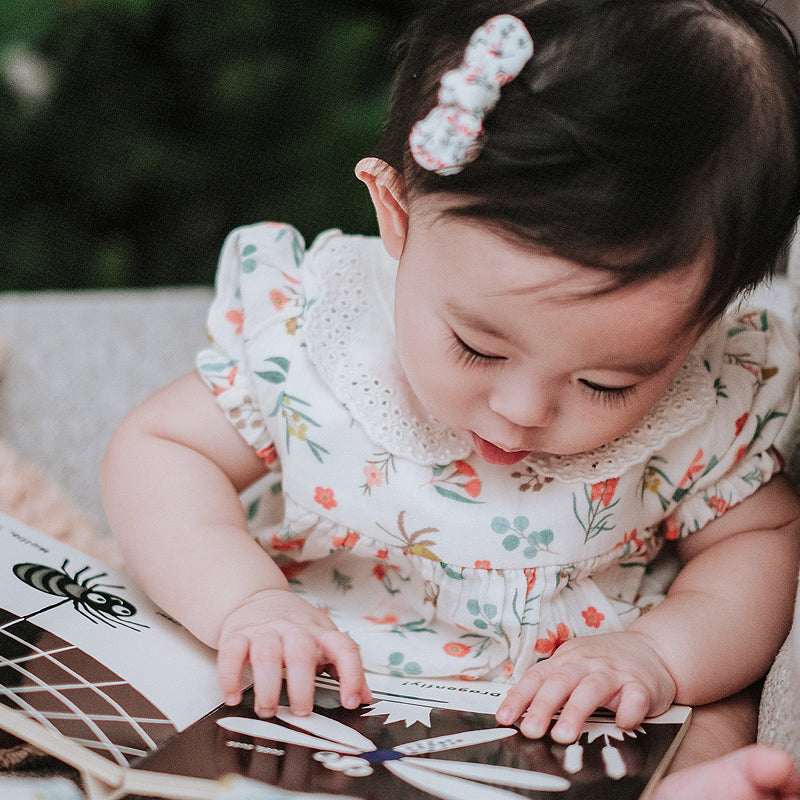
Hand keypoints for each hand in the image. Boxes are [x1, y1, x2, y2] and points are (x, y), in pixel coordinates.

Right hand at [217, 588, 371, 716]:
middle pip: (301, 652)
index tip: (351, 702)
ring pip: (267, 653)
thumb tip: (366, 696)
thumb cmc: (294, 626)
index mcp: (320, 632)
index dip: (351, 674)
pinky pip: (232, 653)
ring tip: (266, 709)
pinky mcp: (237, 635)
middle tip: (301, 711)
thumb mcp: (323, 638)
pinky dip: (230, 676)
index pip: (343, 648)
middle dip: (302, 685)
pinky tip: (233, 697)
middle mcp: (293, 629)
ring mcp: (265, 631)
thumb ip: (342, 667)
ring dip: (267, 685)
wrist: (256, 597)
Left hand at [496, 631, 676, 741]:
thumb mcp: (572, 666)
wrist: (652, 648)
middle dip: (543, 707)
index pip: (537, 677)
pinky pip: (635, 697)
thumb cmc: (604, 663)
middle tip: (530, 730)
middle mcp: (587, 664)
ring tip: (564, 735)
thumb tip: (515, 708)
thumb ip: (549, 685)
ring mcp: (614, 673)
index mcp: (566, 661)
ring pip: (592, 689)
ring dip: (576, 711)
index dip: (519, 697)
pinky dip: (629, 711)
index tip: (504, 717)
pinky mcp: (641, 685)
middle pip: (560, 682)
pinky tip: (622, 724)